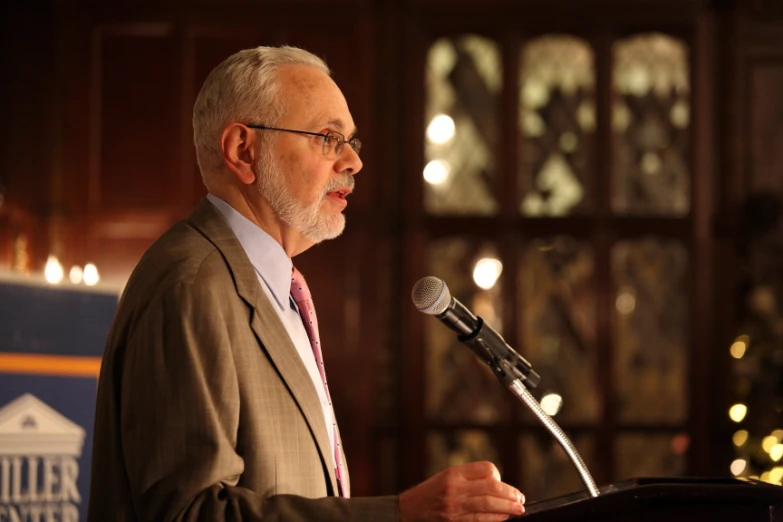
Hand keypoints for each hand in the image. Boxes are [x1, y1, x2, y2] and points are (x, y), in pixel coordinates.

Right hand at [398, 461, 525, 520]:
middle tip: (521, 499)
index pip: (486, 469)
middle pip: (492, 488)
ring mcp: (455, 508)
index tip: (503, 484)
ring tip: (518, 509)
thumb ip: (469, 478)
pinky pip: (481, 520)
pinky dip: (495, 519)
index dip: (498, 476)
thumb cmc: (428, 495)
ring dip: (508, 508)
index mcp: (454, 474)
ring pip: (489, 506)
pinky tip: (503, 518)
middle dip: (510, 494)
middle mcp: (455, 489)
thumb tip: (496, 483)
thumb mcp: (445, 478)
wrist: (407, 513)